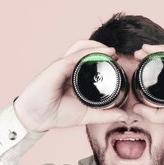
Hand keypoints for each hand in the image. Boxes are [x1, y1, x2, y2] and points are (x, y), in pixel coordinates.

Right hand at [14, 40, 129, 131]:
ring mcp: (63, 65)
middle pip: (87, 49)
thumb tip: (125, 116)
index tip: (118, 62)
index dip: (104, 57)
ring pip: (82, 47)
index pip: (90, 60)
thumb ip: (105, 115)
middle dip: (103, 49)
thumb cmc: (58, 113)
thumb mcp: (87, 114)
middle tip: (116, 56)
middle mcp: (69, 67)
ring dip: (98, 46)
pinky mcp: (58, 67)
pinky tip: (101, 53)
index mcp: (74, 76)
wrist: (38, 118)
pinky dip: (90, 52)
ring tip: (111, 52)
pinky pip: (76, 55)